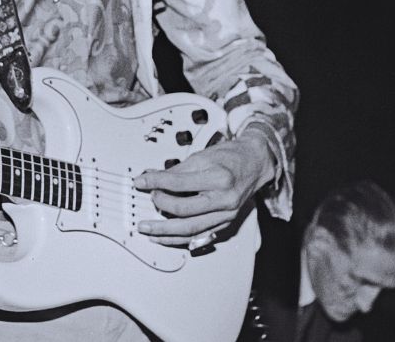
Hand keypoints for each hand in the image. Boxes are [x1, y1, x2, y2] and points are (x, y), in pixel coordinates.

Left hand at [133, 129, 274, 249]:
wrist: (254, 164)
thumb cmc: (230, 157)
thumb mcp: (202, 156)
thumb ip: (176, 171)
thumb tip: (152, 179)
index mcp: (219, 178)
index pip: (179, 183)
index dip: (155, 182)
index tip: (140, 181)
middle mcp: (224, 200)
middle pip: (184, 210)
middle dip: (159, 206)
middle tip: (149, 198)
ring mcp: (226, 215)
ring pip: (190, 230)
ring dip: (164, 231)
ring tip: (146, 228)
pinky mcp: (225, 224)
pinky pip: (198, 236)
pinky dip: (177, 238)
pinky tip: (163, 237)